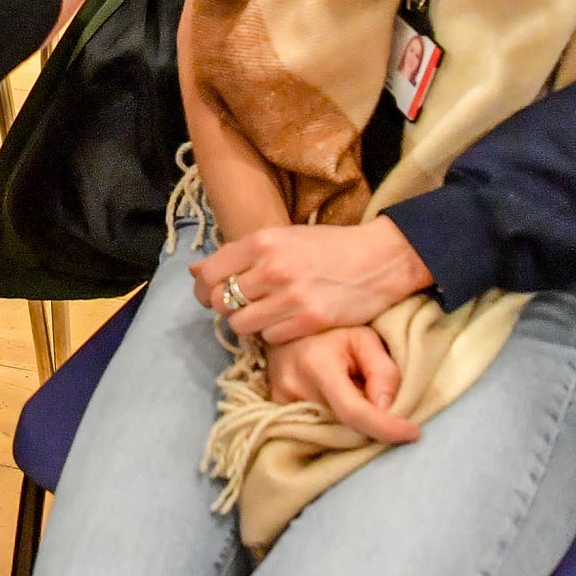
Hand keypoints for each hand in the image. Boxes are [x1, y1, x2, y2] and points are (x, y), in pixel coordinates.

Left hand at [194, 221, 435, 343]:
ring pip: (242, 324)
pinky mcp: (309, 321)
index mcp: (263, 241)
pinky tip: (288, 321)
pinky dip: (275, 333)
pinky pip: (270, 337)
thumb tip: (195, 271)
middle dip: (226, 307)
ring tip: (267, 314)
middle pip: (220, 302)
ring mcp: (291, 296)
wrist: (380, 259)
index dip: (203, 289)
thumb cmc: (328, 247)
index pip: (209, 274)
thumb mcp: (283, 237)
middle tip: (243, 305)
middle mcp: (272, 268)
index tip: (210, 294)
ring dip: (250, 323)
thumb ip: (240, 254)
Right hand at [264, 327, 418, 443]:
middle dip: (371, 423)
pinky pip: (315, 427)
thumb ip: (382, 371)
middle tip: (377, 397)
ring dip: (352, 422)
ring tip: (352, 390)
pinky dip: (335, 421)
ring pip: (332, 429)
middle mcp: (293, 387)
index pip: (354, 412)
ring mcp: (280, 401)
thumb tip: (387, 409)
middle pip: (345, 426)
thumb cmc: (331, 329)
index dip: (385, 428)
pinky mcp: (277, 409)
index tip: (413, 433)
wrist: (286, 322)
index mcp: (316, 364)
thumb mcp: (365, 338)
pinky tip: (337, 399)